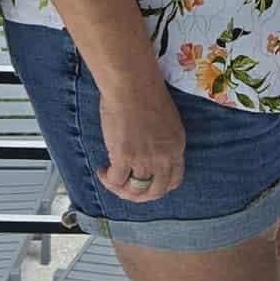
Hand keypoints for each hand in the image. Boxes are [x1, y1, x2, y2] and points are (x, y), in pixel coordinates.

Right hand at [99, 73, 186, 202]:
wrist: (132, 84)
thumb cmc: (145, 93)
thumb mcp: (166, 121)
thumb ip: (161, 141)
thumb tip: (147, 153)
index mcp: (177, 146)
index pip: (174, 180)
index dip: (159, 188)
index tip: (146, 185)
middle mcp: (164, 157)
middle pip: (155, 191)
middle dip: (139, 196)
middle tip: (126, 189)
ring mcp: (145, 159)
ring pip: (135, 190)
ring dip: (120, 189)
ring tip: (110, 178)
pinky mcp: (125, 156)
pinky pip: (116, 180)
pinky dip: (107, 179)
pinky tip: (103, 170)